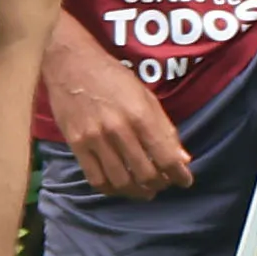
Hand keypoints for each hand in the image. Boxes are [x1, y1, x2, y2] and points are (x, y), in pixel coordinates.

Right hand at [43, 40, 192, 200]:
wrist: (71, 64)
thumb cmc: (113, 77)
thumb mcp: (145, 96)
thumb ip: (164, 128)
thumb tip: (182, 159)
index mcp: (140, 115)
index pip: (166, 156)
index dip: (179, 175)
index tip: (185, 181)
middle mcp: (118, 130)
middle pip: (145, 173)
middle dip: (159, 184)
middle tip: (163, 183)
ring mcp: (95, 139)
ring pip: (121, 181)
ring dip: (137, 192)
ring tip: (144, 190)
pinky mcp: (76, 145)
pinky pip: (96, 179)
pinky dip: (112, 189)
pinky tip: (120, 185)